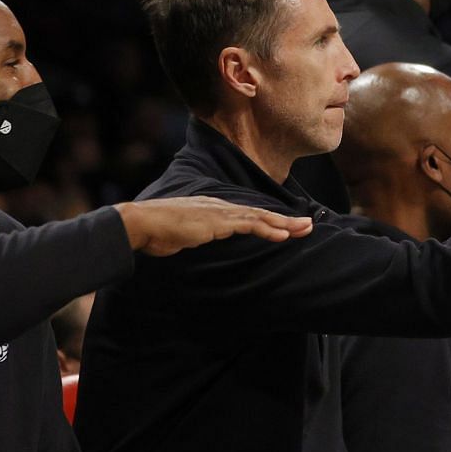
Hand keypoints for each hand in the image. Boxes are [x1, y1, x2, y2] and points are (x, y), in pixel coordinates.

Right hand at [114, 196, 313, 255]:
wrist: (141, 224)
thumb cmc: (158, 232)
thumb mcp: (186, 235)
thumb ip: (199, 237)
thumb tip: (201, 243)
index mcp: (216, 210)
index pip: (250, 215)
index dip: (271, 220)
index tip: (290, 227)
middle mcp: (222, 208)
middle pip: (261, 214)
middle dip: (287, 220)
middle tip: (309, 225)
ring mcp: (220, 213)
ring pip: (260, 217)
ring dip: (285, 224)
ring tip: (305, 229)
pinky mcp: (217, 221)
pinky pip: (248, 225)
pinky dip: (268, 230)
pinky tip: (283, 235)